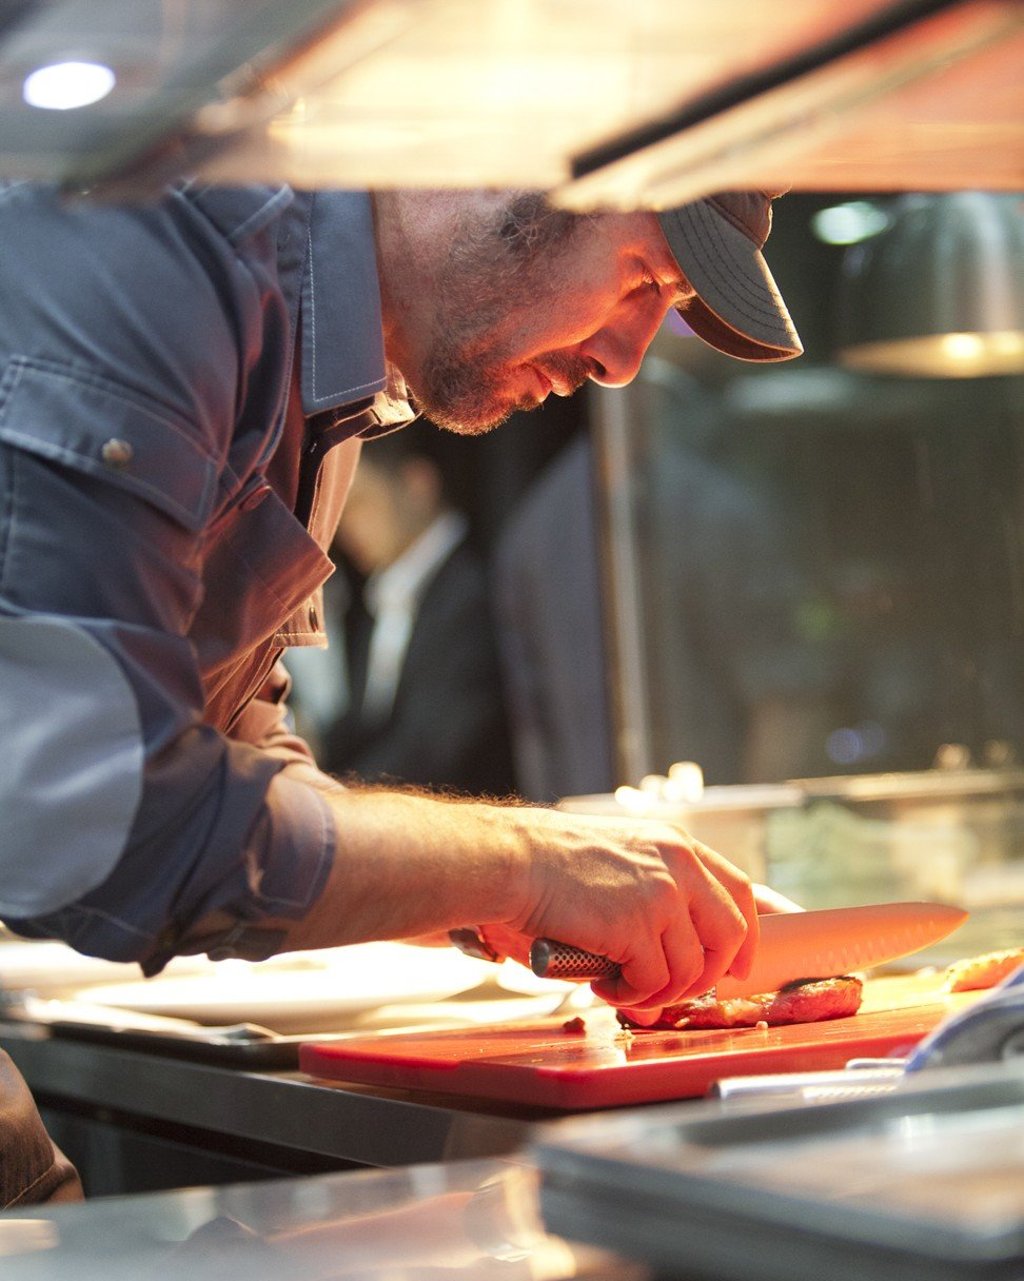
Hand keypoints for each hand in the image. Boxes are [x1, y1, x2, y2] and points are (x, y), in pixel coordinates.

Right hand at [491, 808, 758, 1011]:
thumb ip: (652, 898)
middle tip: (676, 991)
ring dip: (659, 992)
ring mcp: (661, 896)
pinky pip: (654, 983)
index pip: (739, 890)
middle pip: (730, 933)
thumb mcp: (621, 858)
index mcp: (677, 845)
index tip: (740, 963)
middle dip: (710, 974)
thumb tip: (665, 962)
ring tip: (622, 988)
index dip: (746, 934)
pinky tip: (603, 984)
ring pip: (691, 969)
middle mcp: (679, 866)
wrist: (514, 860)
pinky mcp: (637, 927)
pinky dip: (631, 995)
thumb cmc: (551, 861)